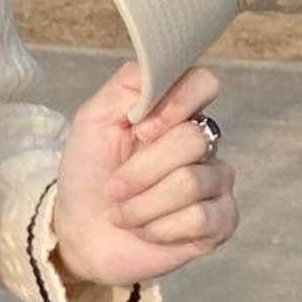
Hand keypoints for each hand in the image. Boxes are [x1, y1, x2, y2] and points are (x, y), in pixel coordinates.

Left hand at [51, 62, 237, 287]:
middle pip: (192, 139)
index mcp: (174, 112)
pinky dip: (160, 227)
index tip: (140, 130)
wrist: (80, 232)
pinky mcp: (220, 222)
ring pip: (192, 182)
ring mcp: (215, 182)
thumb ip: (128, 84)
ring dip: (142, 203)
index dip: (175, 104)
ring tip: (123, 213)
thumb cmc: (89, 173)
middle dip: (141, 169)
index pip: (203, 83)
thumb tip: (163, 70)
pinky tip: (146, 230)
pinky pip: (201, 218)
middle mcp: (202, 142)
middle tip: (115, 186)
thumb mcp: (93, 119)